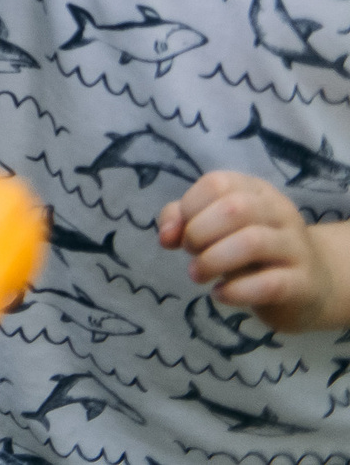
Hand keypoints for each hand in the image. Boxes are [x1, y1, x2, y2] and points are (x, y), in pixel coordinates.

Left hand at [159, 170, 349, 331]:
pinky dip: (235, 291)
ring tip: (197, 275)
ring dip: (212, 260)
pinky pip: (269, 283)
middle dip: (199, 232)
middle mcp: (280, 213)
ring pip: (252, 242)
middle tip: (191, 253)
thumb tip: (165, 234)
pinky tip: (220, 294)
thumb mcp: (217, 229)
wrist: (312, 287)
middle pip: (235, 208)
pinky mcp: (303, 283)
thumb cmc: (253, 253)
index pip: (217, 183)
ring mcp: (296, 247)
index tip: (180, 232)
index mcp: (256, 191)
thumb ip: (184, 221)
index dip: (189, 207)